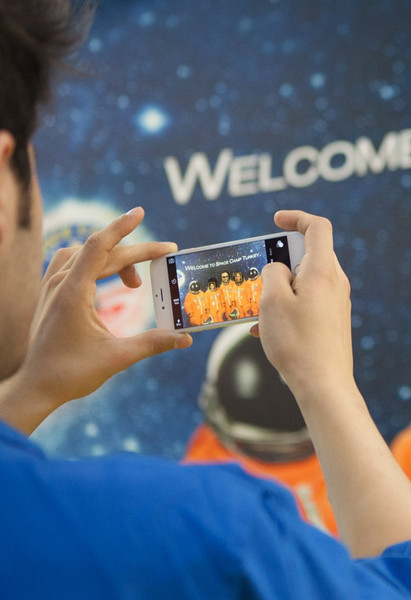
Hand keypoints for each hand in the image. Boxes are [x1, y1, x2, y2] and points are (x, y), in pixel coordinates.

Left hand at [0, 207, 191, 431]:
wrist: (36, 386)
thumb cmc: (71, 373)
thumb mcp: (117, 358)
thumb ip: (153, 343)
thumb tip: (185, 338)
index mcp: (73, 292)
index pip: (99, 246)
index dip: (122, 227)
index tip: (140, 212)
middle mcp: (59, 283)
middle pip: (102, 253)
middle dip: (137, 252)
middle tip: (166, 253)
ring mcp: (51, 287)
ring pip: (85, 255)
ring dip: (114, 259)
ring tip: (135, 282)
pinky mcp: (50, 294)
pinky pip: (72, 263)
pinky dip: (95, 262)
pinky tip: (108, 278)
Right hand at [253, 210, 352, 399]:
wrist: (323, 384)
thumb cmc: (297, 342)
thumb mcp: (272, 300)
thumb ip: (273, 273)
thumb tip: (279, 269)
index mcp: (323, 270)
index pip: (318, 227)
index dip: (297, 218)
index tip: (276, 221)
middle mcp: (336, 282)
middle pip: (309, 254)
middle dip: (280, 259)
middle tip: (257, 272)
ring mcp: (337, 302)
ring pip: (305, 281)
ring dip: (279, 288)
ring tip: (256, 307)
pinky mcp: (333, 320)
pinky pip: (308, 303)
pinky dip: (286, 307)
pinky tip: (264, 329)